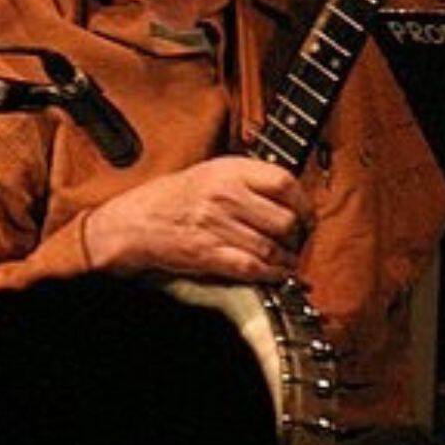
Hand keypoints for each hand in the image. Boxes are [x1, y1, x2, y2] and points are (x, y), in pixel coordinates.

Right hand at [83, 156, 311, 283]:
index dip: (303, 202)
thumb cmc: (177, 196)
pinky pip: (252, 267)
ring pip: (271, 247)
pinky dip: (270, 274)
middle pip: (284, 219)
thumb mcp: (214, 170)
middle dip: (297, 236)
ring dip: (287, 260)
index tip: (305, 215)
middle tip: (297, 241)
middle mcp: (226, 196)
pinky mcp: (209, 254)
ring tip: (289, 261)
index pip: (284, 182)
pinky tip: (276, 274)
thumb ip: (250, 177)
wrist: (139, 220)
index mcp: (230, 170)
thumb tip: (291, 193)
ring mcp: (217, 226)